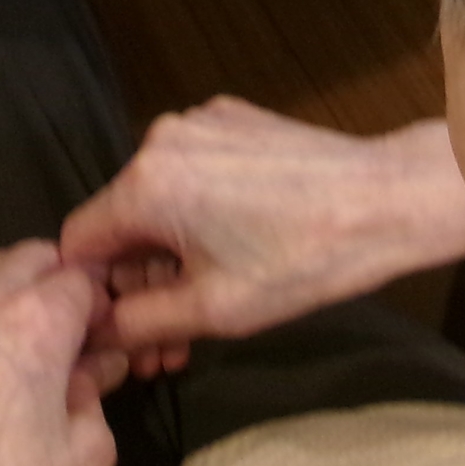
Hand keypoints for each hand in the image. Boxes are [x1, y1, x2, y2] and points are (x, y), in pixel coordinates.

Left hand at [0, 241, 127, 465]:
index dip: (98, 304)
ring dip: (7, 288)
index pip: (79, 278)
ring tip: (21, 337)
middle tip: (67, 330)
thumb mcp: (91, 447)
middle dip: (54, 282)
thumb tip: (95, 363)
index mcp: (36, 325)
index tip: (103, 335)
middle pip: (27, 257)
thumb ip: (96, 386)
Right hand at [60, 99, 464, 376]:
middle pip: (121, 223)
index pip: (78, 243)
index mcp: (144, 183)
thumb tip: (95, 333)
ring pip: (159, 201)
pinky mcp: (232, 120)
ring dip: (170, 256)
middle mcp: (160, 140)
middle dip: (139, 285)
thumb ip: (136, 323)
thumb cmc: (302, 260)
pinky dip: (199, 216)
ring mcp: (198, 123)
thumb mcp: (211, 310)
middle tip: (166, 345)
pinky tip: (235, 253)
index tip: (117, 334)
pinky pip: (192, 175)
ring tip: (204, 308)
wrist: (386, 201)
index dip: (91, 295)